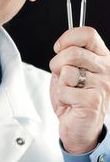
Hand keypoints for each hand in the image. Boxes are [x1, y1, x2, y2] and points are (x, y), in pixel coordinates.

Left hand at [49, 26, 109, 153]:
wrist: (80, 128)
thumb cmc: (74, 97)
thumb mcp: (71, 69)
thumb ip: (70, 55)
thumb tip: (62, 45)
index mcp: (103, 57)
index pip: (88, 34)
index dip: (68, 38)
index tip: (59, 48)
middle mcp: (107, 69)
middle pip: (73, 52)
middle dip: (57, 63)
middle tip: (59, 74)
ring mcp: (103, 85)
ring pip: (67, 71)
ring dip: (60, 82)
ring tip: (68, 90)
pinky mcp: (93, 101)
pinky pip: (64, 89)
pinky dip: (61, 96)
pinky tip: (70, 102)